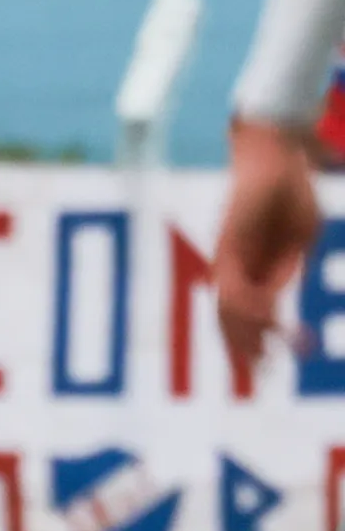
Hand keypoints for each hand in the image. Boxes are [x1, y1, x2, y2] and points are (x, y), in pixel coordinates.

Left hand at [213, 119, 320, 370]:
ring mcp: (230, 255)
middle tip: (258, 375)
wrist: (276, 155)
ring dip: (246, 336)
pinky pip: (234, 283)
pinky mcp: (230, 244)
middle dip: (244, 347)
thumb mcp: (301, 237)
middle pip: (232, 316)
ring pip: (230, 307)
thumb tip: (278, 299)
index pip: (250, 311)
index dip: (261, 337)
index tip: (274, 361)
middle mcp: (234, 263)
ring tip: (259, 362)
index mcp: (252, 264)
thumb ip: (289, 267)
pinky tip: (265, 324)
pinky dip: (249, 307)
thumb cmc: (290, 192)